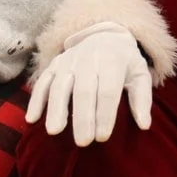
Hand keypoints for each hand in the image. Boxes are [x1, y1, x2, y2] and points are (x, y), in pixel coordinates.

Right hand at [26, 22, 151, 146]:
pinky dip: (35, 100)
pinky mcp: (54, 64)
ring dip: (56, 108)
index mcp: (112, 61)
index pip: (108, 91)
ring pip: (60, 85)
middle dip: (83, 117)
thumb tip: (145, 125)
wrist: (105, 34)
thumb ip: (142, 99)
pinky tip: (31, 119)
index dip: (105, 114)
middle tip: (82, 142)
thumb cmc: (125, 62)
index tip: (102, 138)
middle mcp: (88, 59)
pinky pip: (42, 82)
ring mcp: (68, 60)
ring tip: (54, 131)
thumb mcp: (140, 74)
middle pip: (84, 90)